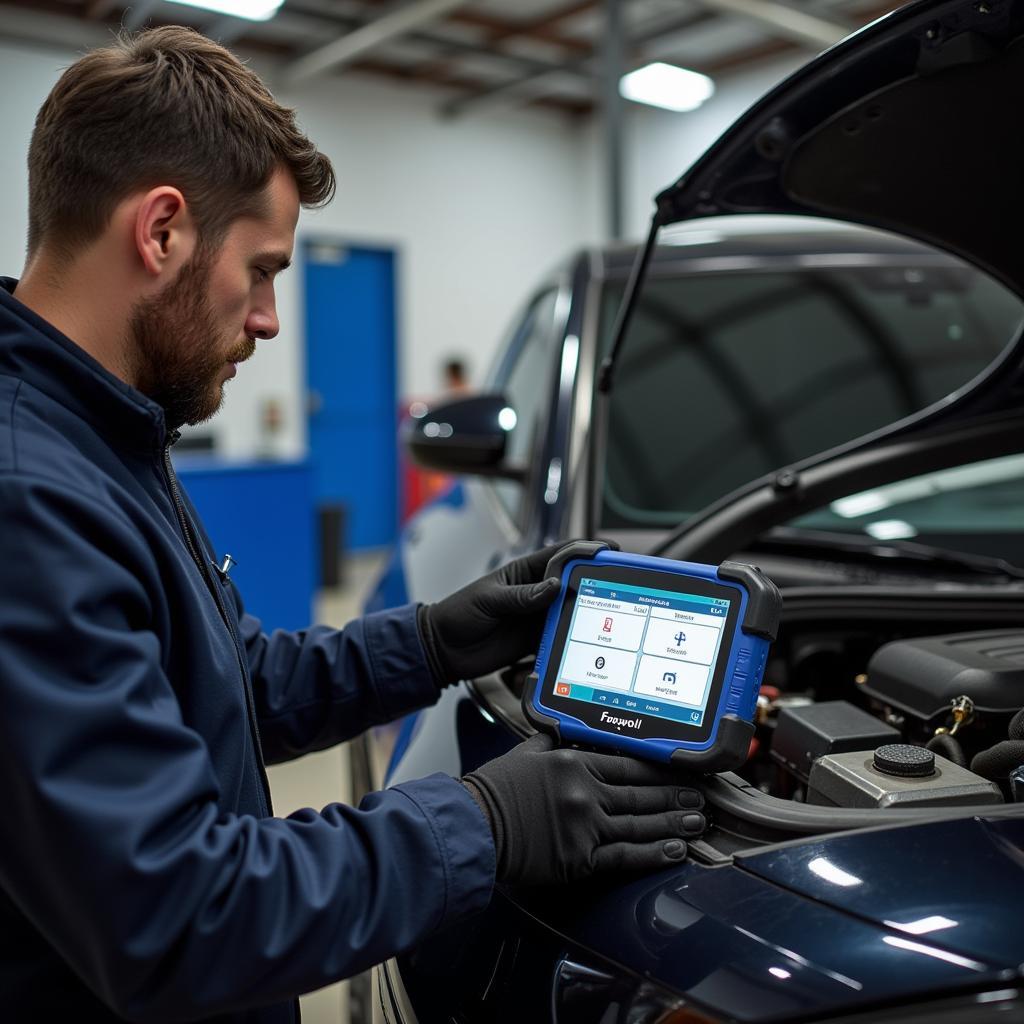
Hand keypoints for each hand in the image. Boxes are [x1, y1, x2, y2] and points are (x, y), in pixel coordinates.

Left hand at [417, 542, 595, 687]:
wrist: (442, 650)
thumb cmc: (457, 614)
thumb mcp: (489, 600)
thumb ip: (521, 596)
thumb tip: (553, 587)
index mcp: (524, 573)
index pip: (560, 556)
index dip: (586, 551)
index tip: (607, 550)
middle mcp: (535, 593)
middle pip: (572, 584)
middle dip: (594, 582)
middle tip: (618, 584)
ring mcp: (537, 618)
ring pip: (570, 612)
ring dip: (586, 614)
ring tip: (607, 616)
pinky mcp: (535, 641)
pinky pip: (560, 639)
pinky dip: (572, 641)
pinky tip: (585, 643)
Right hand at [461, 733, 705, 884]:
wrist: (473, 826)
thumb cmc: (492, 791)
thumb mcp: (523, 754)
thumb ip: (548, 744)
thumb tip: (560, 733)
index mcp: (573, 763)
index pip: (626, 764)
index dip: (657, 770)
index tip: (678, 772)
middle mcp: (585, 792)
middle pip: (641, 793)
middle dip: (674, 796)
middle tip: (699, 797)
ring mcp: (585, 826)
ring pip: (640, 824)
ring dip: (673, 823)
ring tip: (697, 822)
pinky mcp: (581, 858)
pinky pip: (626, 856)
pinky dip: (654, 853)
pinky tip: (675, 850)